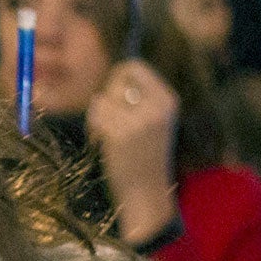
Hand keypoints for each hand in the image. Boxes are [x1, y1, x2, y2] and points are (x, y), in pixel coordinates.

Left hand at [85, 58, 179, 244]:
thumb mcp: (155, 121)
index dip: (118, 77)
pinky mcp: (119, 134)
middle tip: (111, 120)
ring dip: (99, 115)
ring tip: (108, 134)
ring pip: (102, 98)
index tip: (114, 95)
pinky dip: (93, 126)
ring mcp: (138, 121)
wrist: (146, 193)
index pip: (135, 67)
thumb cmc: (145, 156)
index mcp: (168, 100)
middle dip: (107, 98)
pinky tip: (103, 142)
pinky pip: (95, 114)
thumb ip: (141, 97)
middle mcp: (156, 107)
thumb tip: (119, 71)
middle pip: (116, 81)